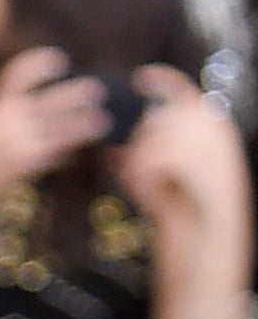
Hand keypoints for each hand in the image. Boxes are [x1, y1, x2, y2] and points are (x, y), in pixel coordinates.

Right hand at [0, 49, 108, 188]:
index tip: (61, 61)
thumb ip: (19, 106)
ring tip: (102, 123)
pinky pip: (50, 152)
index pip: (17, 76)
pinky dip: (63, 152)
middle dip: (73, 96)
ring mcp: (12, 140)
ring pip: (55, 129)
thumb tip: (63, 96)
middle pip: (46, 102)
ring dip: (80, 126)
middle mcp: (3, 118)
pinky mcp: (20, 161)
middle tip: (98, 91)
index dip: (38, 66)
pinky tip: (73, 153)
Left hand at [117, 68, 247, 232]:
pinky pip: (150, 158)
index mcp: (210, 125)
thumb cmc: (189, 217)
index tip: (140, 77)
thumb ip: (138, 163)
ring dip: (139, 168)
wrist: (210, 241)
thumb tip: (109, 152)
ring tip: (150, 193)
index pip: (182, 89)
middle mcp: (210, 125)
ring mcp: (203, 138)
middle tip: (139, 178)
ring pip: (149, 139)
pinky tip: (153, 194)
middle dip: (138, 149)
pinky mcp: (191, 154)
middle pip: (155, 119)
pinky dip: (144, 178)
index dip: (160, 81)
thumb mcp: (159, 184)